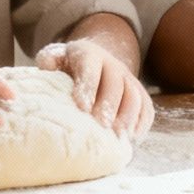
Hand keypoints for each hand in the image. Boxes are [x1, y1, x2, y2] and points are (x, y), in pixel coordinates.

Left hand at [36, 41, 153, 138]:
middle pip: (115, 83)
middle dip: (109, 105)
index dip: (88, 87)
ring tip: (118, 136)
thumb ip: (50, 61)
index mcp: (89, 55)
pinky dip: (142, 123)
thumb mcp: (56, 57)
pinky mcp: (139, 93)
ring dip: (128, 116)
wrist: (95, 60)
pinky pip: (146, 107)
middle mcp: (112, 64)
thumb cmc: (69, 66)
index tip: (82, 107)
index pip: (90, 69)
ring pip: (134, 95)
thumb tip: (47, 67)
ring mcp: (128, 78)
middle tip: (101, 125)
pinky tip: (132, 138)